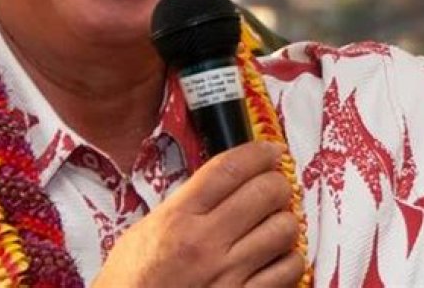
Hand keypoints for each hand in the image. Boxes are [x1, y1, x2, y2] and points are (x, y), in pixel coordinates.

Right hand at [92, 141, 305, 286]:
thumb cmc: (133, 280)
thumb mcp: (149, 229)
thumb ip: (186, 204)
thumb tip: (222, 185)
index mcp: (178, 218)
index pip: (228, 169)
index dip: (256, 153)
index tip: (270, 149)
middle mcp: (206, 243)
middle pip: (263, 192)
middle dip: (277, 182)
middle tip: (276, 183)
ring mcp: (229, 276)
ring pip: (283, 229)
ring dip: (285, 219)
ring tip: (276, 220)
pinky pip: (289, 271)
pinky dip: (290, 258)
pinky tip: (278, 256)